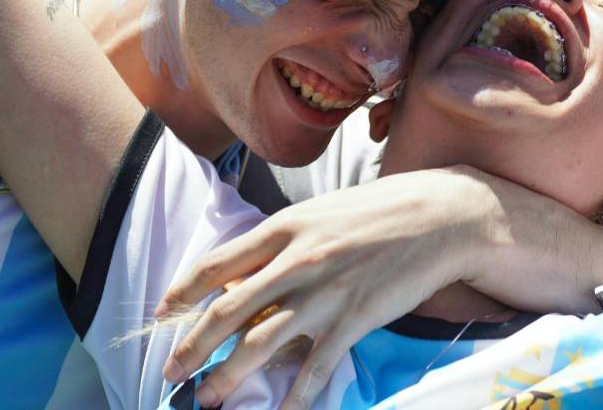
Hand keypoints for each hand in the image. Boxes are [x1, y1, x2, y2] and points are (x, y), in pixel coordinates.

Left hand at [156, 166, 495, 408]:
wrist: (439, 217)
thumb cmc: (376, 212)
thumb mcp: (318, 214)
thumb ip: (279, 245)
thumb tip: (241, 279)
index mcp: (283, 227)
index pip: (215, 264)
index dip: (182, 292)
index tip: (163, 313)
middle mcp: (296, 261)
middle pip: (226, 312)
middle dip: (191, 347)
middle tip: (171, 373)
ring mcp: (324, 294)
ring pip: (260, 345)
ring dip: (226, 378)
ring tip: (206, 401)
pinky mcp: (353, 322)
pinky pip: (314, 370)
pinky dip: (293, 399)